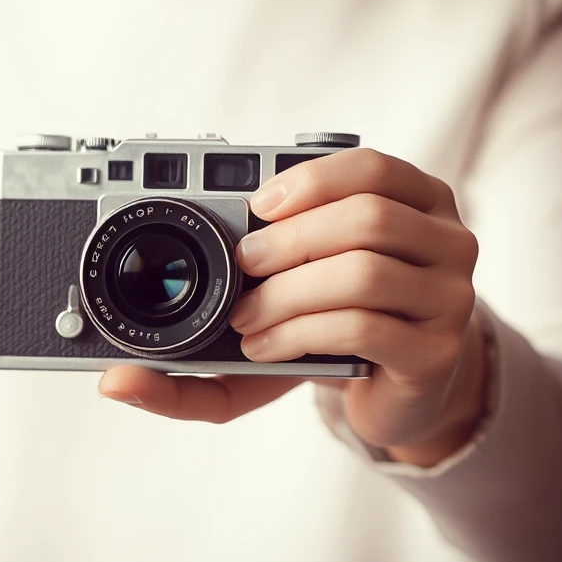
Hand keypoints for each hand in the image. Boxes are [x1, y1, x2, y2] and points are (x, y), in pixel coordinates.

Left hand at [98, 148, 487, 466]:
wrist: (399, 393)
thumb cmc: (339, 330)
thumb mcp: (283, 307)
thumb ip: (211, 324)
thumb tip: (111, 380)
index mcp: (414, 204)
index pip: (370, 167)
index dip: (308, 179)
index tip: (253, 207)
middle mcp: (444, 242)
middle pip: (365, 219)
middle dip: (285, 244)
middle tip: (241, 269)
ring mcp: (449, 298)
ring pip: (363, 273)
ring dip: (287, 296)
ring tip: (247, 319)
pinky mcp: (436, 351)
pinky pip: (364, 326)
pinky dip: (301, 333)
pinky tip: (270, 347)